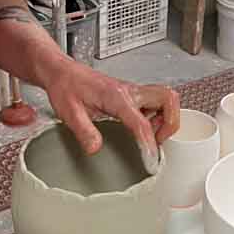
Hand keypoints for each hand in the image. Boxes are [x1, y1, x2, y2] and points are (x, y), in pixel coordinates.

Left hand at [43, 61, 180, 156]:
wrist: (62, 72)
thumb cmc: (66, 87)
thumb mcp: (68, 112)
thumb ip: (83, 130)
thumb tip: (96, 149)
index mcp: (116, 96)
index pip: (141, 122)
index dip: (149, 143)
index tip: (151, 160)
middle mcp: (130, 91)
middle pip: (168, 99)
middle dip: (170, 123)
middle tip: (157, 141)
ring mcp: (133, 92)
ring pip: (167, 99)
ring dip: (166, 119)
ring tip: (151, 136)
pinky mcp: (133, 95)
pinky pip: (157, 103)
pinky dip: (158, 116)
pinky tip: (143, 128)